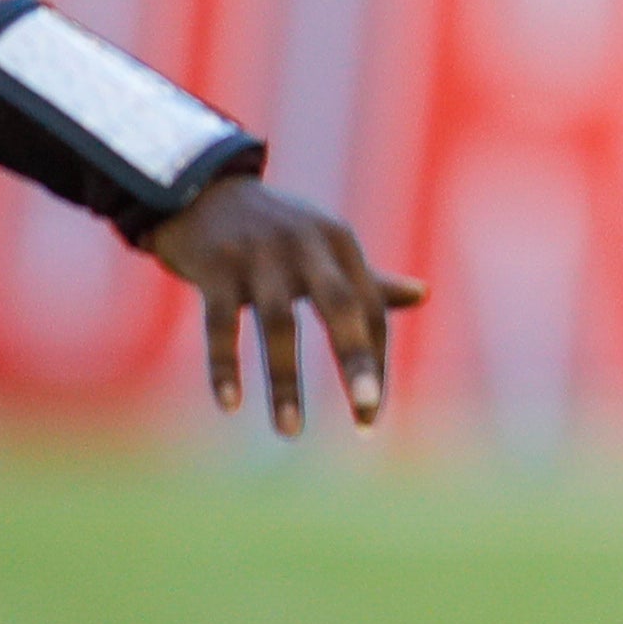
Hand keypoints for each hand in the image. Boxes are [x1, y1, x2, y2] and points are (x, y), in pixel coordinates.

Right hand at [140, 174, 425, 435]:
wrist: (199, 191)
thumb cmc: (273, 229)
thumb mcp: (323, 246)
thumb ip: (367, 277)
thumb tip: (423, 295)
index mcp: (337, 243)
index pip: (370, 307)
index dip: (375, 359)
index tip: (371, 410)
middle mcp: (303, 245)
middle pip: (340, 306)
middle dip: (357, 361)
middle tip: (368, 412)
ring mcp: (256, 254)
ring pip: (278, 323)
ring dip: (285, 382)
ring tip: (292, 432)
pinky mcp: (213, 266)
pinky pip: (220, 324)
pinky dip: (225, 366)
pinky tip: (230, 406)